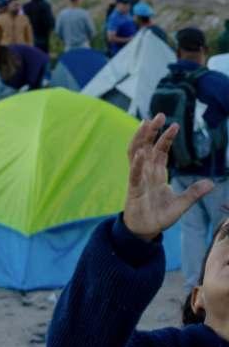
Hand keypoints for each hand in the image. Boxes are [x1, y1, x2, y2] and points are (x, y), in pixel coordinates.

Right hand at [124, 114, 212, 240]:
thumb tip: (212, 183)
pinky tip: (141, 153)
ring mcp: (138, 179)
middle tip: (159, 115)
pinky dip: (136, 163)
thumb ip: (194, 193)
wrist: (146, 231)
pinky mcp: (133, 190)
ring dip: (140, 138)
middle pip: (146, 146)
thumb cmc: (160, 216)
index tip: (174, 124)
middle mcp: (146, 172)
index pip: (160, 151)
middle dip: (151, 131)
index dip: (166, 137)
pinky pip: (134, 174)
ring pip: (136, 154)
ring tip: (145, 124)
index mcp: (157, 174)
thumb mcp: (182, 204)